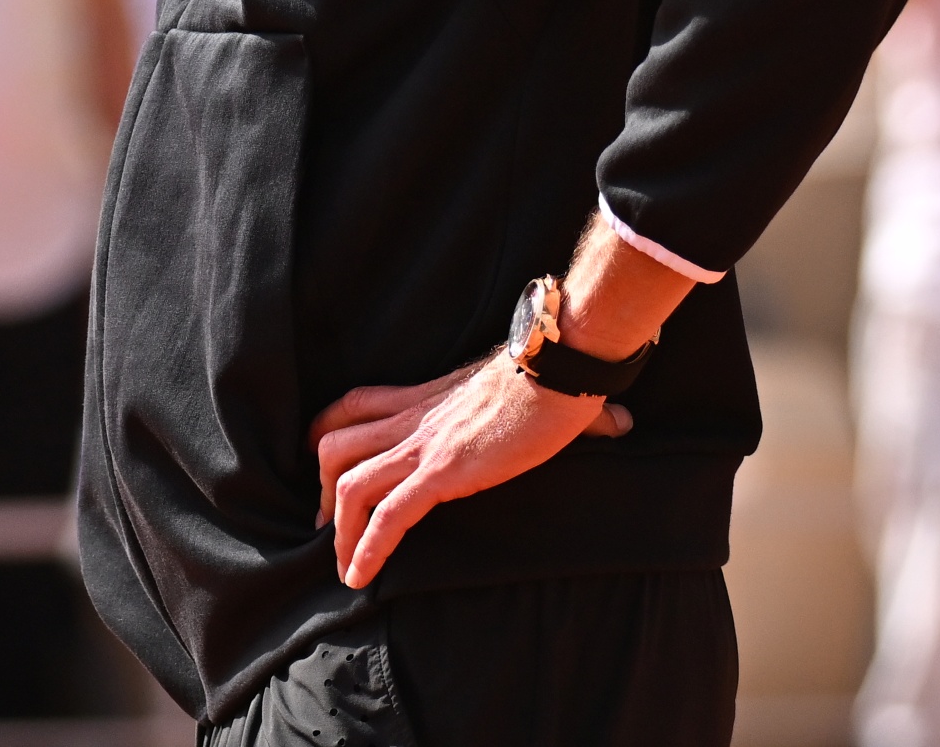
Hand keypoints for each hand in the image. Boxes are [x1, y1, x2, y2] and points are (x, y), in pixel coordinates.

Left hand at [310, 359, 631, 589]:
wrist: (560, 364)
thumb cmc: (557, 373)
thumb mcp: (537, 390)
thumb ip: (562, 409)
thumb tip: (619, 421)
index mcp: (427, 397)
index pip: (354, 405)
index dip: (326, 432)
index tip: (320, 464)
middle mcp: (415, 418)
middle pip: (335, 443)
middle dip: (321, 487)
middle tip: (330, 525)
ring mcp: (425, 444)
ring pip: (349, 481)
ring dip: (339, 527)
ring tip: (345, 563)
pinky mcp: (444, 471)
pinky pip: (389, 514)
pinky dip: (368, 548)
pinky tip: (362, 575)